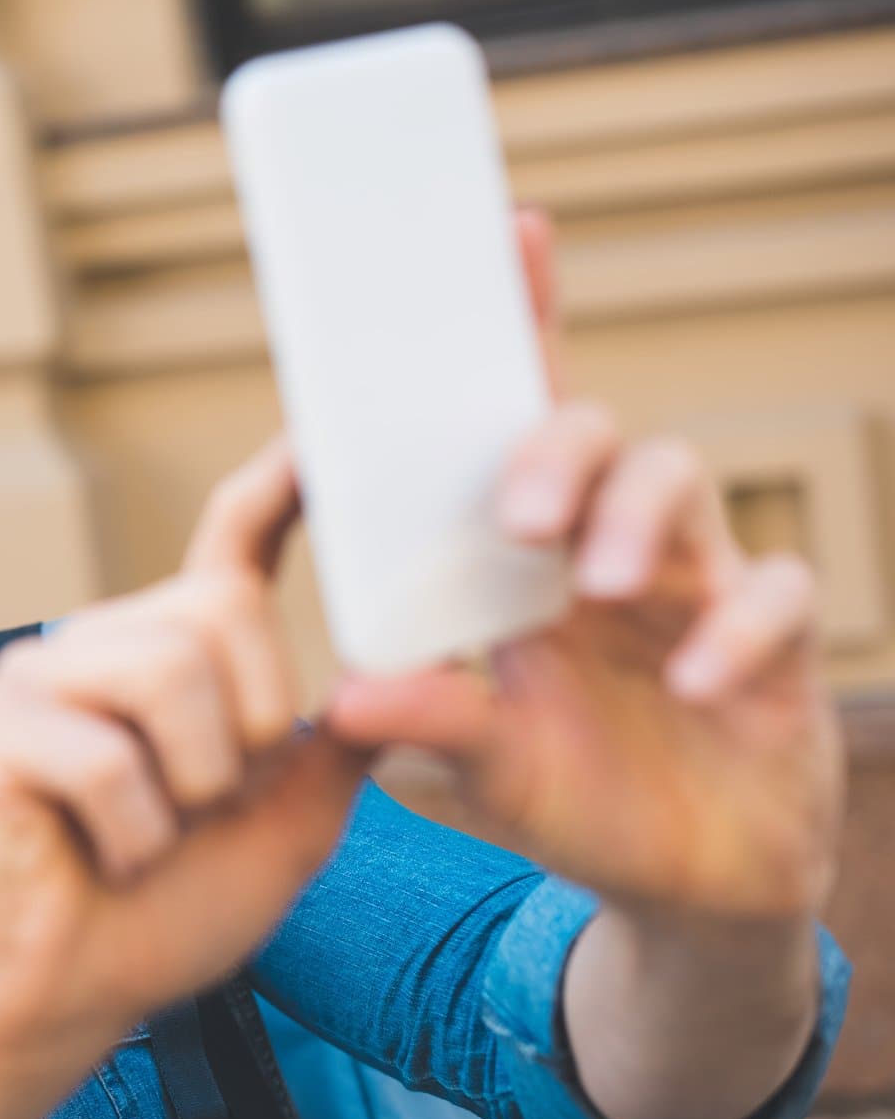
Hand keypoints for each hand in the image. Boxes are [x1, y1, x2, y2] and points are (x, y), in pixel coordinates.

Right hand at [0, 439, 373, 1056]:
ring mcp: (32, 678)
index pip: (229, 546)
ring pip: (166, 672)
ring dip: (190, 786)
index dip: (276, 489)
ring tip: (151, 833)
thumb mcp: (284, 827)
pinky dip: (131, 834)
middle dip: (248, 729)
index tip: (321, 440)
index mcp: (168, 653)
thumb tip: (401, 673)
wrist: (67, 997)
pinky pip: (105, 756)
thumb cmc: (165, 911)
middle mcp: (97, 644)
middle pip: (221, 611)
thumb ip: (333, 748)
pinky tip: (101, 857)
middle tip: (204, 806)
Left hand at [326, 209, 844, 924]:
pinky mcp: (774, 651)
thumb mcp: (487, 762)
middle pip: (598, 436)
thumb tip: (342, 698)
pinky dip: (736, 632)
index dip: (524, 326)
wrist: (687, 884)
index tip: (510, 234)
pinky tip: (695, 683)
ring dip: (637, 521)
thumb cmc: (579, 794)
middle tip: (519, 514)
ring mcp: (698, 591)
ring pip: (685, 485)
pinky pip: (777, 599)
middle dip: (557, 450)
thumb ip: (428, 719)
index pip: (519, 425)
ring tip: (602, 582)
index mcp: (531, 561)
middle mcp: (613, 550)